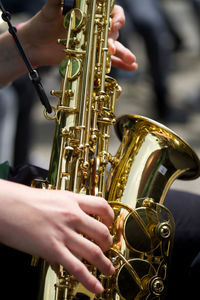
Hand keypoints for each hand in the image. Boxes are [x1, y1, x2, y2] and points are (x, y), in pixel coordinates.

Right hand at [0, 179, 114, 293]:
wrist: (5, 206)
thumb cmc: (24, 200)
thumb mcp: (52, 196)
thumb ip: (67, 205)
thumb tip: (77, 213)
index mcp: (71, 200)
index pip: (102, 206)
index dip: (110, 217)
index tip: (110, 224)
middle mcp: (72, 216)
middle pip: (102, 231)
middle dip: (108, 243)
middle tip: (108, 248)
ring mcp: (63, 233)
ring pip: (94, 251)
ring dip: (105, 263)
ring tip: (108, 269)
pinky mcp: (53, 250)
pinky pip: (77, 267)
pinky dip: (89, 280)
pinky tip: (96, 287)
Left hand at [20, 1, 136, 69]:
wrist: (34, 45)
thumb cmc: (41, 24)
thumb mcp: (50, 9)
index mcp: (88, 15)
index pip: (109, 13)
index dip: (115, 18)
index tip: (113, 25)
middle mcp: (93, 28)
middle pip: (113, 32)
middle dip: (114, 39)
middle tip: (110, 46)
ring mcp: (93, 44)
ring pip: (114, 46)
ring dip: (124, 52)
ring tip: (132, 59)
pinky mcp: (90, 58)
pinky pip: (107, 61)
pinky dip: (120, 64)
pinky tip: (131, 67)